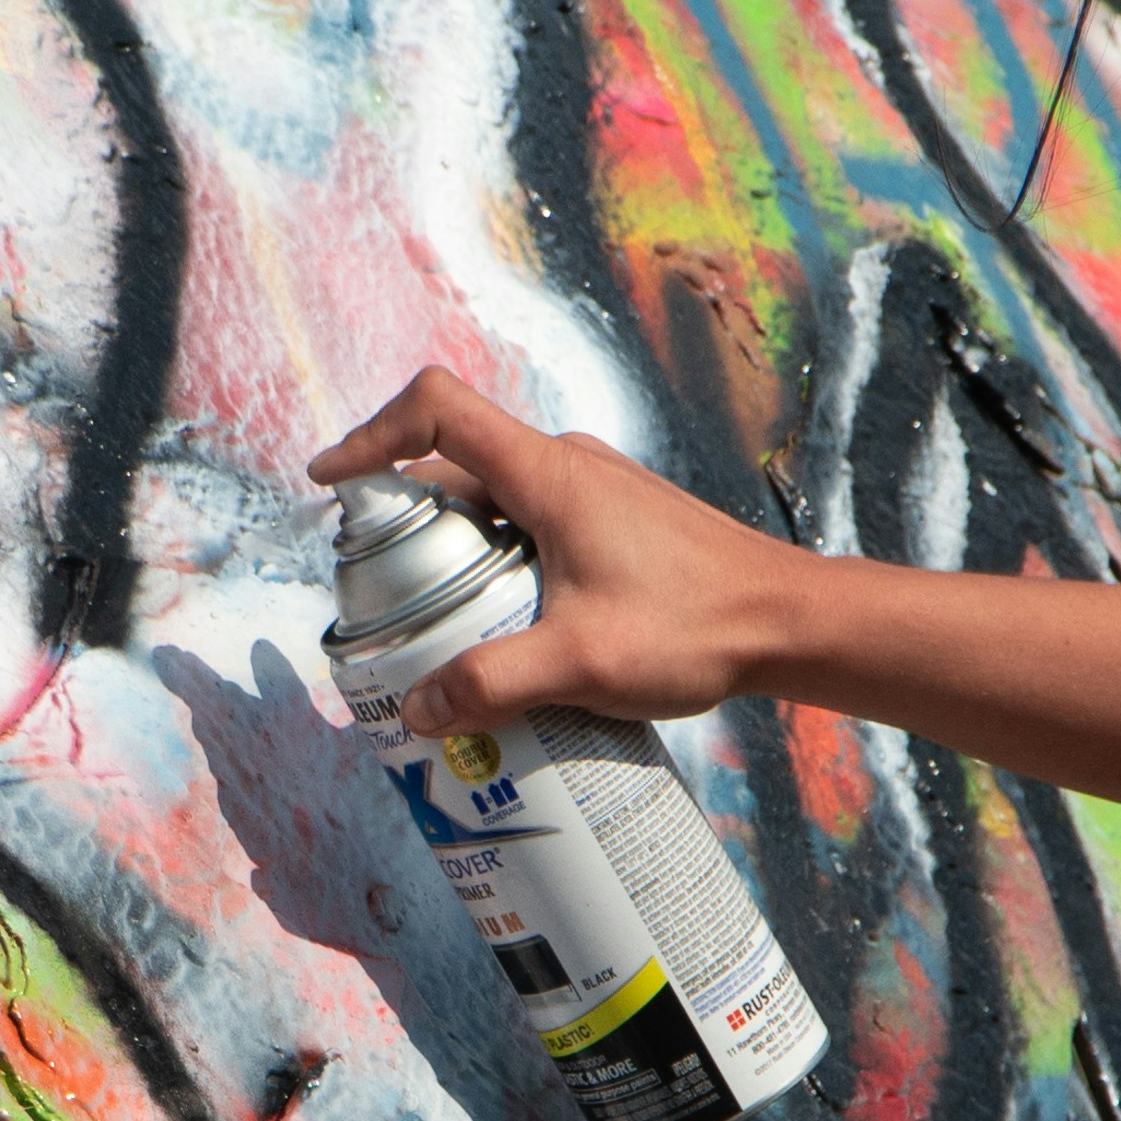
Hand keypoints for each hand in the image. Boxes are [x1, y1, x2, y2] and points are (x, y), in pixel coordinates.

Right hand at [303, 369, 810, 730]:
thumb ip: (489, 682)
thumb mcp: (580, 662)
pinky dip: (500, 558)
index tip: (330, 480)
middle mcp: (568, 466)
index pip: (436, 410)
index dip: (371, 434)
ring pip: (496, 498)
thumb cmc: (695, 626)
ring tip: (438, 619)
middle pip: (455, 465)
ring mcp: (597, 489)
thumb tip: (418, 711)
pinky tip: (510, 625)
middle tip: (377, 586)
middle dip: (404, 520)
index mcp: (548, 474)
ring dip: (456, 546)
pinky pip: (535, 521)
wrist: (790, 622)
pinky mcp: (617, 520)